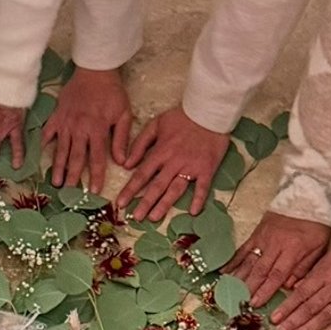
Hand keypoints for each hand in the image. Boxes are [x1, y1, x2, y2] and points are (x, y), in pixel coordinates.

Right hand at [42, 67, 131, 189]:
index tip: (94, 191)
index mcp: (97, 130)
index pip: (97, 159)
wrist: (95, 71)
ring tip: (56, 182)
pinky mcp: (57, 115)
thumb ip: (122, 139)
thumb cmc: (112, 93)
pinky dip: (45, 142)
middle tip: (69, 193)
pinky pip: (49, 131)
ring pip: (61, 149)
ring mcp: (66, 123)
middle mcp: (80, 129)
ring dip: (58, 167)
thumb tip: (122, 162)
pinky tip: (42, 153)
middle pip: (76, 158)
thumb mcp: (123, 114)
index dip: (96, 176)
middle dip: (73, 177)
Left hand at [115, 106, 229, 221]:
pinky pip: (203, 187)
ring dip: (164, 204)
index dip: (130, 190)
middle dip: (145, 203)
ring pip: (175, 189)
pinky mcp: (207, 169)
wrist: (209, 112)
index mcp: (160, 152)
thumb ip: (139, 144)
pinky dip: (199, 200)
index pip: (142, 174)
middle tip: (136, 218)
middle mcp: (174, 162)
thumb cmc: (182, 117)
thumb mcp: (156, 124)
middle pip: (156, 186)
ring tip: (154, 218)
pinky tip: (193, 213)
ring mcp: (191, 166)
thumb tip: (126, 164)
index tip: (121, 203)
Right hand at [232, 211, 330, 307]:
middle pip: (260, 270)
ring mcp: (263, 238)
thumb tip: (288, 287)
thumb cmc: (316, 225)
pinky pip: (243, 248)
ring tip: (229, 292)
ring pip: (249, 261)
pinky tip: (224, 272)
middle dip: (249, 288)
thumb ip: (304, 268)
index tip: (255, 303)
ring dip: (239, 278)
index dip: (265, 290)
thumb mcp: (319, 247)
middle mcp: (275, 245)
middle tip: (240, 302)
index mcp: (293, 250)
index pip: (277, 275)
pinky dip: (233, 261)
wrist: (307, 196)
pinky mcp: (257, 233)